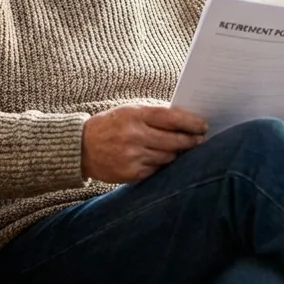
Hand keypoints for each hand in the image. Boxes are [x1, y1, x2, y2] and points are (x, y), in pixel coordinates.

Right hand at [81, 104, 207, 183]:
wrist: (80, 148)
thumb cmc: (110, 125)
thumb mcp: (129, 111)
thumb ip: (154, 114)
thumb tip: (185, 119)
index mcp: (135, 114)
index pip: (171, 118)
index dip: (191, 122)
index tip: (203, 125)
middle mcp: (134, 135)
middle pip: (173, 140)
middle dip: (190, 141)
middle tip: (200, 140)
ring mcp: (132, 155)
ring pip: (168, 157)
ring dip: (177, 153)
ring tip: (182, 149)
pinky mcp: (131, 173)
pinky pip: (157, 170)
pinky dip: (162, 165)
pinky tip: (164, 160)